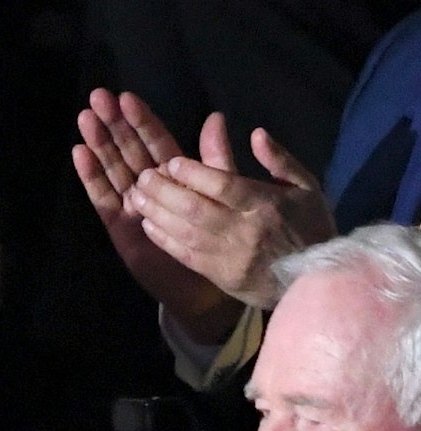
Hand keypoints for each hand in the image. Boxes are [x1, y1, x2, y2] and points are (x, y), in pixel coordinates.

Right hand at [74, 89, 240, 341]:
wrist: (205, 288)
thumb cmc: (218, 241)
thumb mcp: (224, 193)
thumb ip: (215, 159)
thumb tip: (216, 117)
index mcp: (173, 178)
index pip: (153, 142)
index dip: (141, 120)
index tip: (127, 96)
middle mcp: (148, 188)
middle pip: (128, 151)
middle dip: (113, 124)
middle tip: (97, 97)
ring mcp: (130, 207)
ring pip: (112, 170)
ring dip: (99, 144)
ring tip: (85, 119)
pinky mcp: (119, 228)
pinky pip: (103, 199)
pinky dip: (92, 177)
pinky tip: (81, 154)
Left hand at [127, 114, 335, 313]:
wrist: (310, 279)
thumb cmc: (309, 226)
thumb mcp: (305, 187)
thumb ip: (280, 160)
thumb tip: (256, 133)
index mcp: (266, 205)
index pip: (224, 186)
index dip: (194, 173)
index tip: (172, 162)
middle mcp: (243, 230)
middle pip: (195, 208)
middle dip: (164, 190)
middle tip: (144, 176)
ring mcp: (228, 255)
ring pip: (184, 231)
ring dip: (156, 212)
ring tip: (138, 195)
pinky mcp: (217, 274)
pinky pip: (184, 254)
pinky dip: (163, 238)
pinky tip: (147, 223)